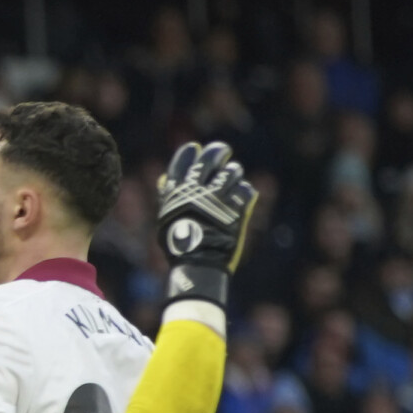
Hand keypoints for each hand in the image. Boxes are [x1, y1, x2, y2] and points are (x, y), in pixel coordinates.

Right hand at [155, 142, 257, 307]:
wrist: (197, 264)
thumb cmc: (178, 244)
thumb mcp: (166, 218)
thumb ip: (168, 196)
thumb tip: (165, 179)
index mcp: (178, 193)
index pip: (183, 162)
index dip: (190, 153)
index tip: (195, 148)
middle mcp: (198, 190)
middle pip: (211, 159)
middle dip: (218, 152)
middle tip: (222, 153)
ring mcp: (219, 198)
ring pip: (232, 172)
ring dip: (234, 173)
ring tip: (234, 177)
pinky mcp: (237, 208)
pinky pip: (246, 190)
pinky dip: (245, 193)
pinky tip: (242, 197)